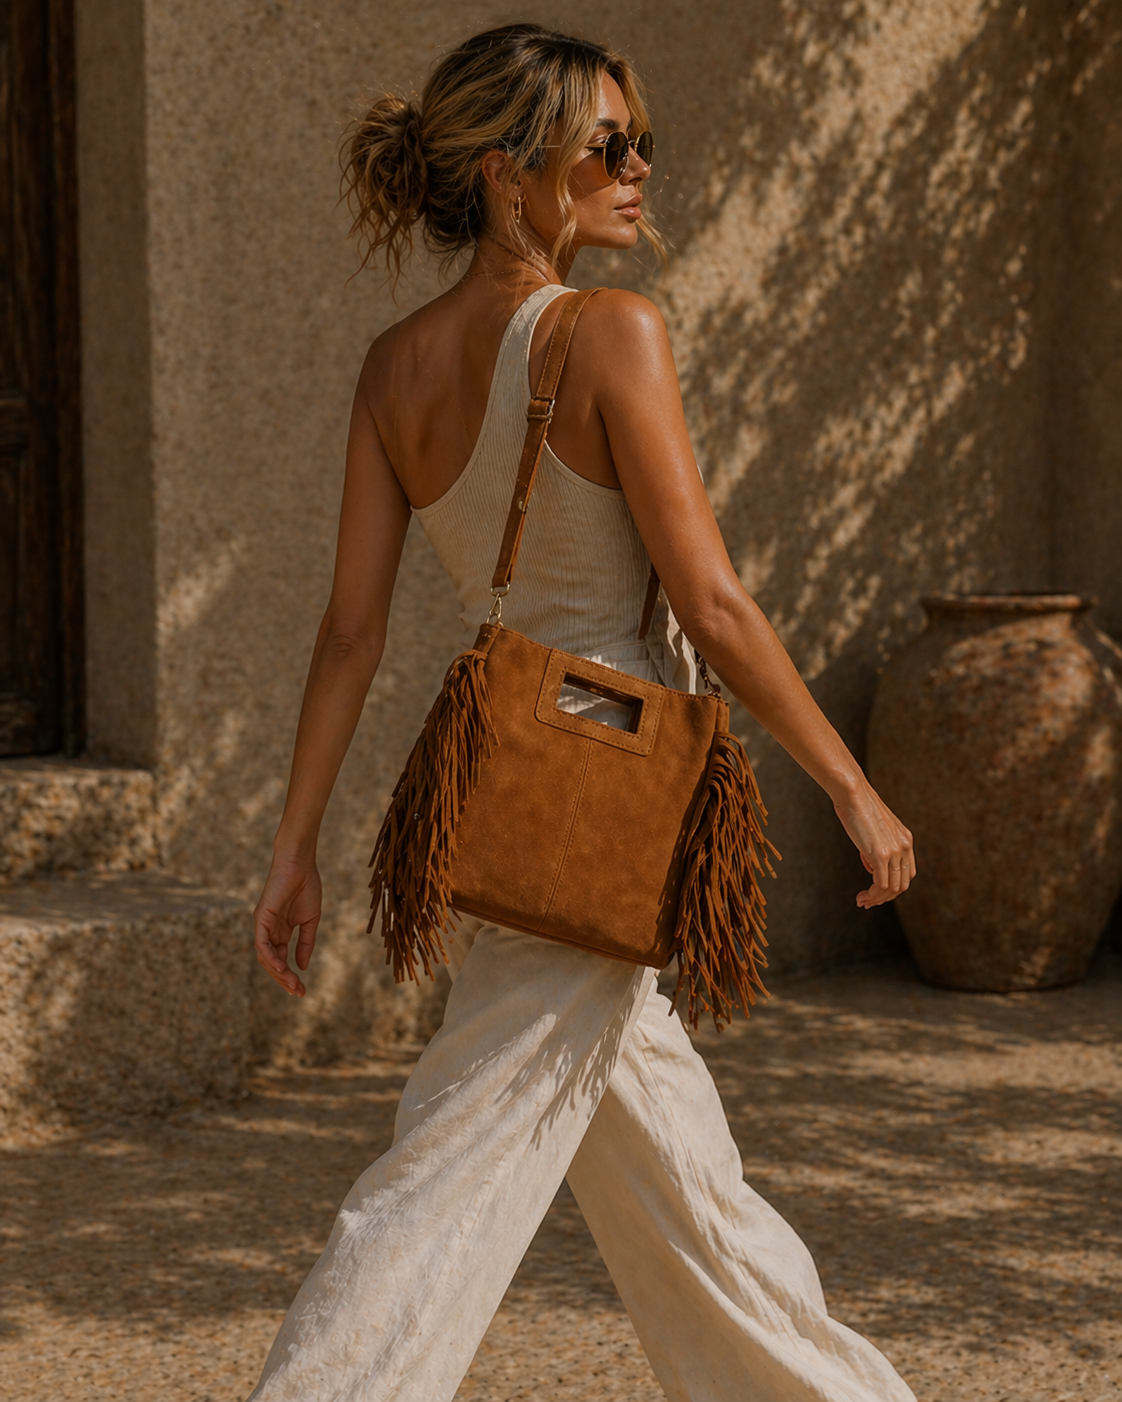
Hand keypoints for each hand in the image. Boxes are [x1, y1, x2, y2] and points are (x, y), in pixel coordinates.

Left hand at [253, 855, 322, 995]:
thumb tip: (302, 967)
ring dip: (277, 973)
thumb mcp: (311, 921)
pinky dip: (269, 957)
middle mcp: (269, 931)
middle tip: (299, 992)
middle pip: (272, 963)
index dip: (290, 976)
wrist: (300, 864)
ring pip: (264, 957)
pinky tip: (281, 967)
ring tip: (292, 984)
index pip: (281, 959)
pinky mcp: (260, 917)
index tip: (302, 990)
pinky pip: (261, 943)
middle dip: (284, 979)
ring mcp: (263, 925)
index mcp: (280, 932)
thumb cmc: (306, 887)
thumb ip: (306, 943)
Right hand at [832, 779, 915, 908]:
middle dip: (886, 898)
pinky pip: (881, 885)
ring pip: (892, 888)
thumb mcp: (873, 829)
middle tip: (868, 902)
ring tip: (863, 902)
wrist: (853, 793)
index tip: (876, 891)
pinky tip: (861, 897)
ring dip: (878, 900)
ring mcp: (894, 851)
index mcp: (906, 840)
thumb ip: (877, 848)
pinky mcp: (880, 854)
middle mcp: (904, 847)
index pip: (907, 873)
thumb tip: (872, 867)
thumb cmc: (857, 807)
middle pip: (903, 884)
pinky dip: (872, 896)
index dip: (893, 886)